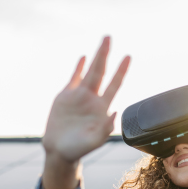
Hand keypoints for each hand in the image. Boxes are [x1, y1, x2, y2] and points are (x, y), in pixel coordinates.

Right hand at [42, 36, 130, 162]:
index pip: (114, 85)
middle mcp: (92, 99)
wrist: (59, 151)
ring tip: (103, 41)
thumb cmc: (78, 149)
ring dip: (95, 57)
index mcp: (102, 108)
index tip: (128, 56)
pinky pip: (73, 79)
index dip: (121, 71)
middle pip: (100, 72)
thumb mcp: (94, 141)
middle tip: (109, 37)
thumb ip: (105, 128)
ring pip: (88, 72)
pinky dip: (78, 68)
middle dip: (105, 54)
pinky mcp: (65, 97)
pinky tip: (83, 57)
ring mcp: (79, 96)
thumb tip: (115, 112)